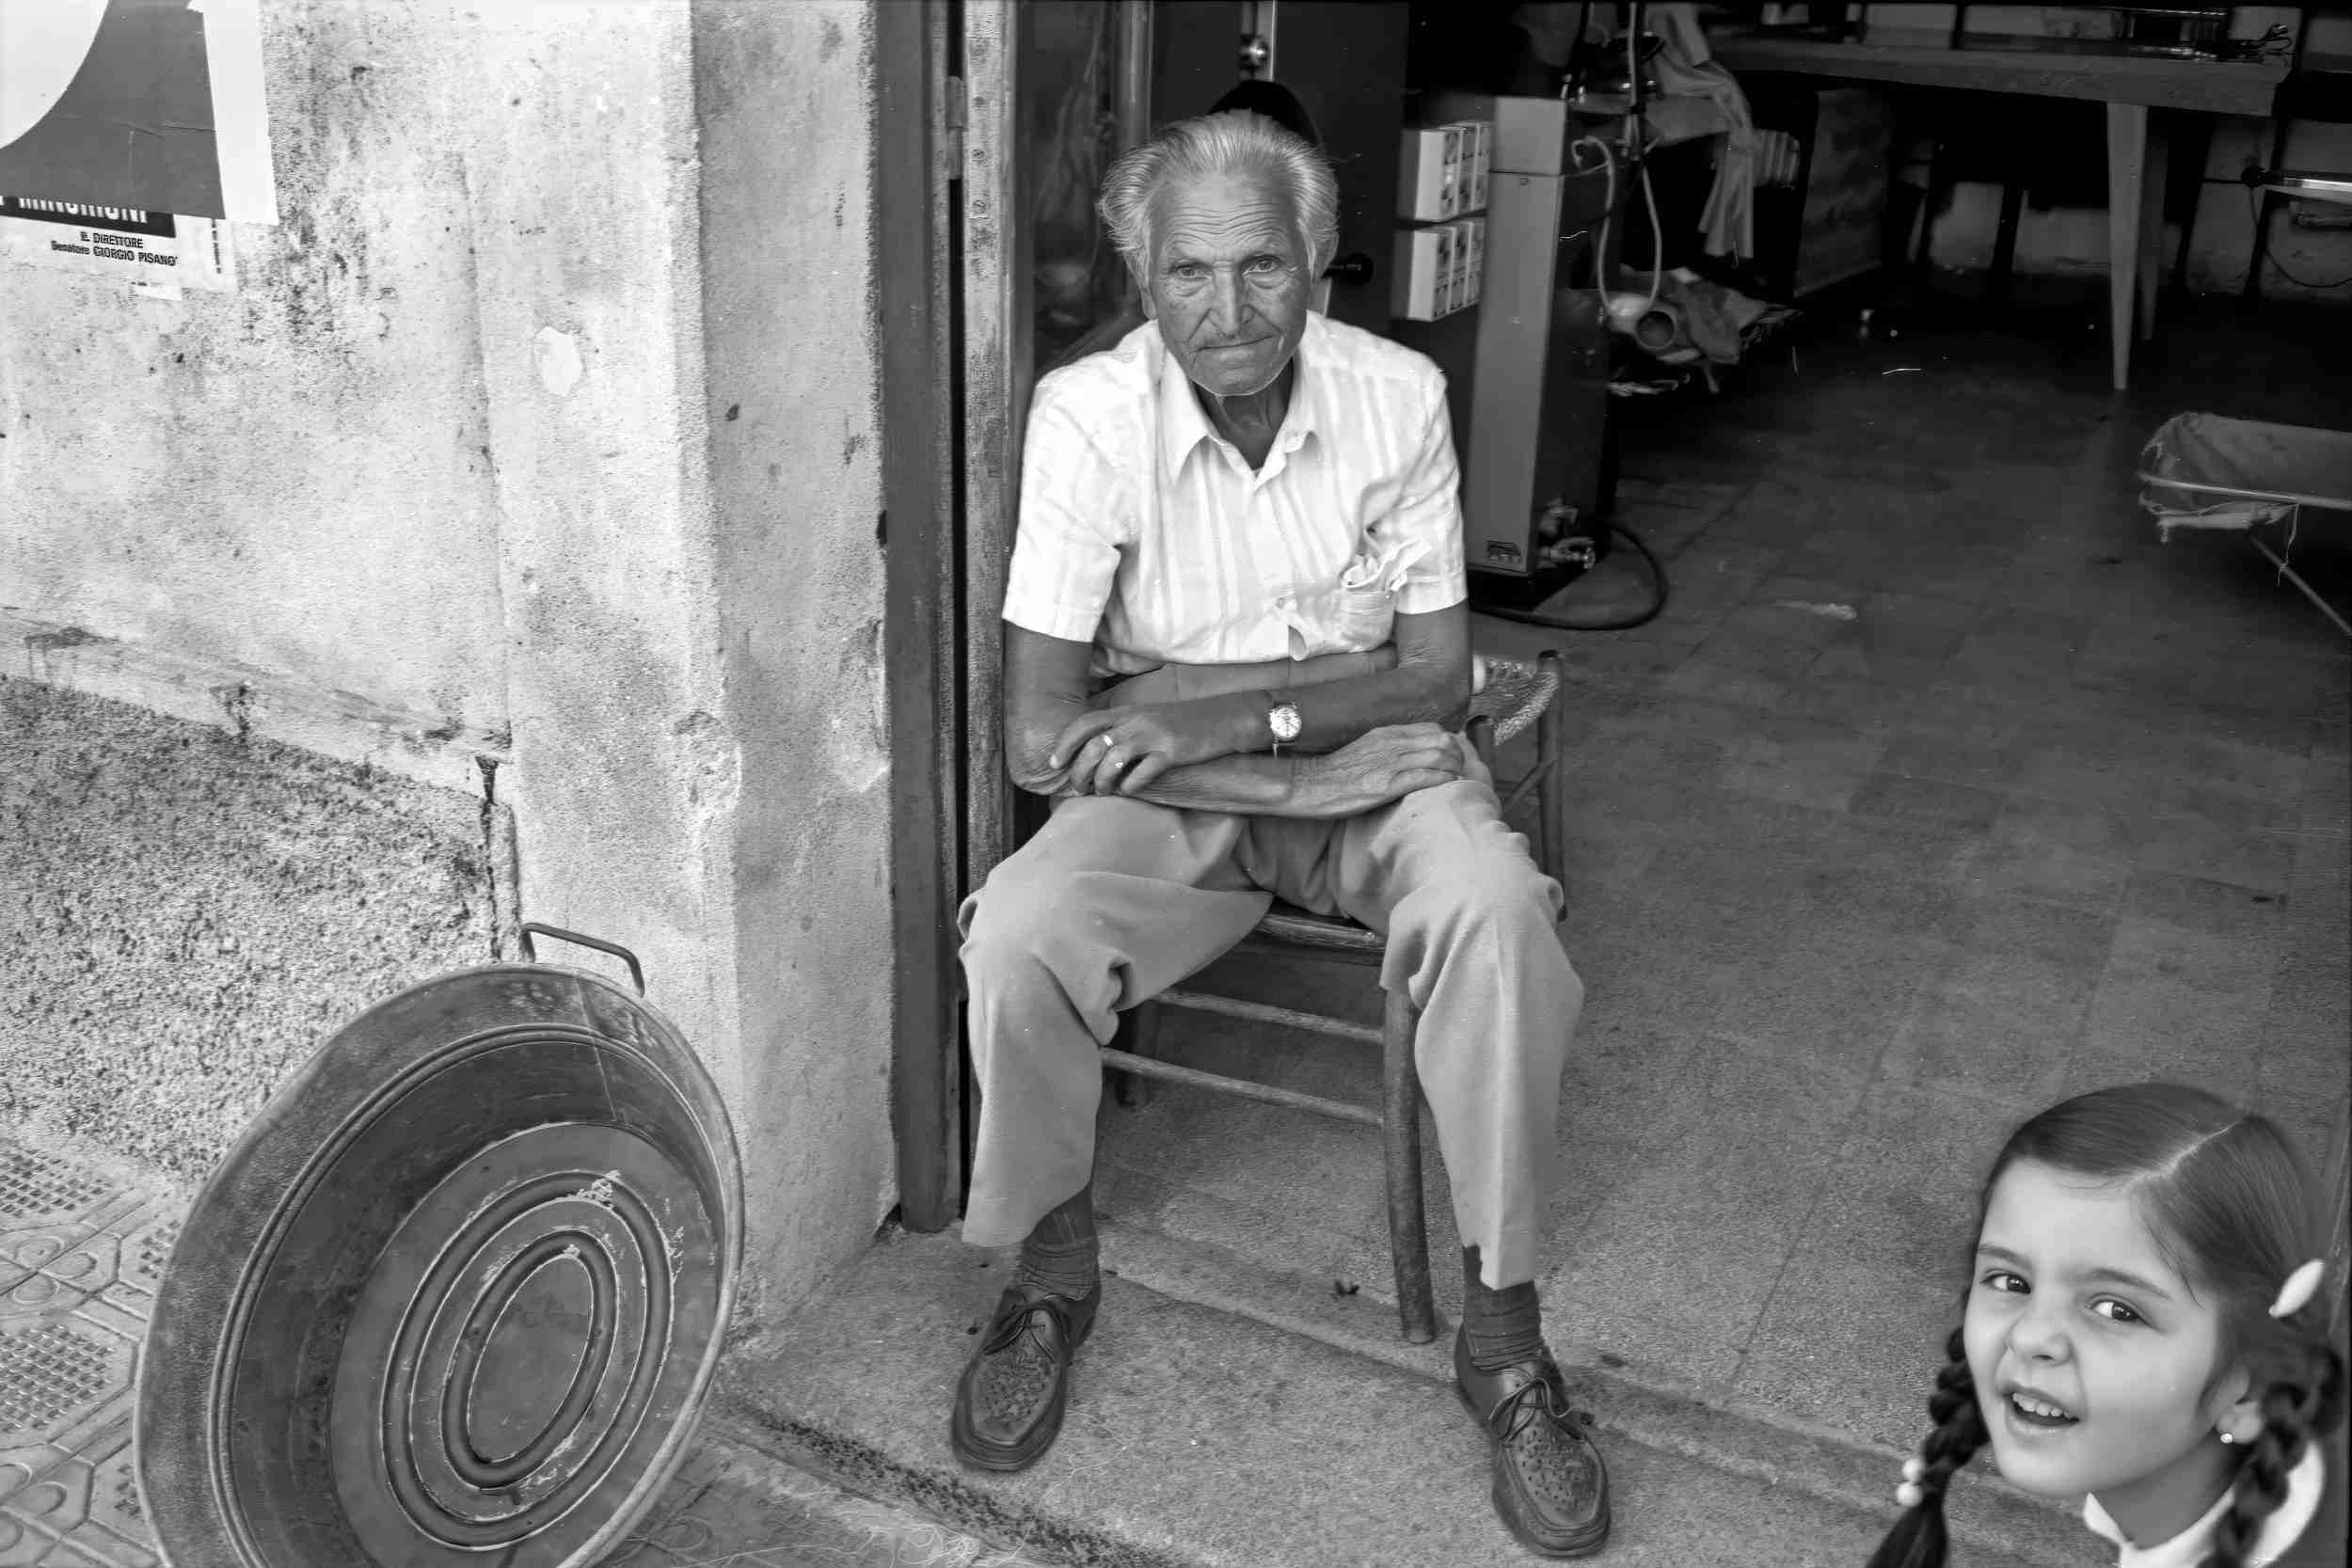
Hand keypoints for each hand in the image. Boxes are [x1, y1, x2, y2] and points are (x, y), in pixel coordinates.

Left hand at [1046, 703, 1236, 795]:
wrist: (1226, 718)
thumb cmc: (1185, 722)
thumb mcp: (1150, 717)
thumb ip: (1125, 729)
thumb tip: (1098, 751)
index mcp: (1128, 712)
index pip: (1084, 723)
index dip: (1065, 743)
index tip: (1056, 762)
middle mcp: (1136, 721)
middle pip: (1092, 746)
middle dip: (1079, 771)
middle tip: (1078, 788)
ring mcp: (1153, 736)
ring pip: (1112, 761)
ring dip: (1101, 782)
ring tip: (1102, 792)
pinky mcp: (1171, 753)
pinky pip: (1141, 774)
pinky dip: (1129, 787)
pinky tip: (1129, 791)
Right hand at [1291, 723, 1470, 817]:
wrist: (1310, 785)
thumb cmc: (1336, 773)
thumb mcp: (1364, 749)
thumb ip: (1388, 748)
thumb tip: (1409, 756)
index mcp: (1386, 733)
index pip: (1432, 728)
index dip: (1449, 741)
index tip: (1454, 756)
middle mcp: (1392, 743)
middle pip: (1442, 739)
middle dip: (1459, 754)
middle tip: (1462, 769)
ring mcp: (1390, 763)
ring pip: (1439, 756)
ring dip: (1455, 768)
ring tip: (1459, 779)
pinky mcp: (1387, 785)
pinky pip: (1427, 777)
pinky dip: (1443, 781)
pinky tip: (1448, 788)